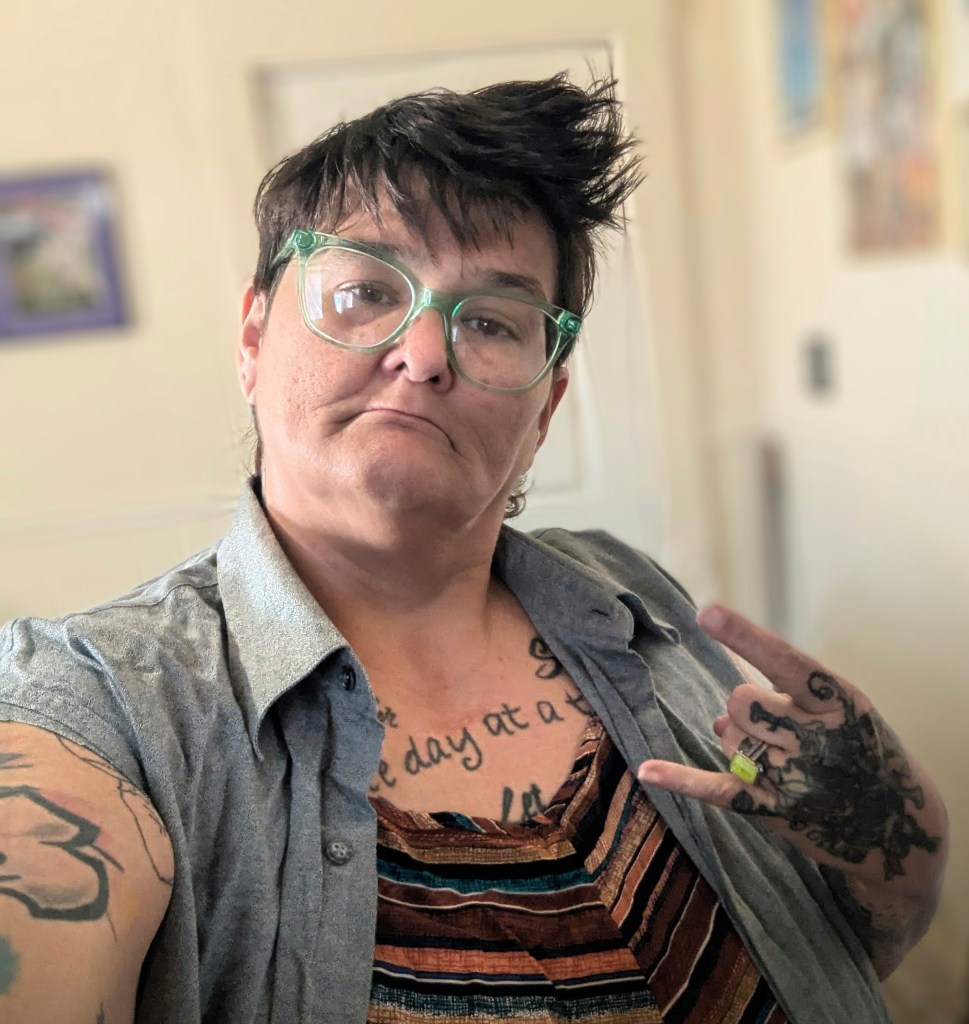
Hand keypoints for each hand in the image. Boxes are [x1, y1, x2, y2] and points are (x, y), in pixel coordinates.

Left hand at [637, 605, 942, 885]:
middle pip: (741, 699)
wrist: (897, 827)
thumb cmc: (862, 750)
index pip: (785, 661)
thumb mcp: (844, 711)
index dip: (744, 636)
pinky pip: (716, 787)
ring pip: (727, 733)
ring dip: (739, 737)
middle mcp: (817, 741)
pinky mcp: (772, 811)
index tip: (706, 612)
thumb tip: (720, 715)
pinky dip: (680, 779)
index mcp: (839, 703)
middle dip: (748, 705)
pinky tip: (647, 770)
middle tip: (780, 725)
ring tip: (780, 755)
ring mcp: (794, 780)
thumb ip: (787, 697)